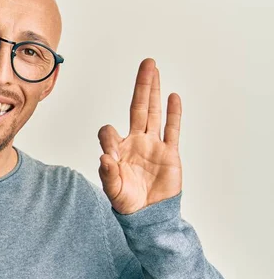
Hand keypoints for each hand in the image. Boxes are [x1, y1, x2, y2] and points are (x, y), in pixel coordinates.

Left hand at [97, 58, 181, 214]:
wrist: (149, 214)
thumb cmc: (127, 201)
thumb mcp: (113, 190)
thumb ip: (108, 174)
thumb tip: (105, 158)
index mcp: (117, 150)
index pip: (109, 133)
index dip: (108, 138)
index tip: (110, 155)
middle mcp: (135, 142)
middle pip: (138, 108)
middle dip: (141, 86)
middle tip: (146, 64)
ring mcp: (153, 145)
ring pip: (154, 112)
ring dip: (155, 91)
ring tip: (155, 69)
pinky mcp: (169, 153)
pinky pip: (172, 130)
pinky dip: (174, 114)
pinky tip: (173, 96)